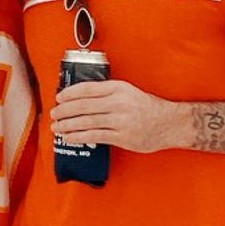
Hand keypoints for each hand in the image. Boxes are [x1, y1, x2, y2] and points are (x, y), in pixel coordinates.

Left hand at [49, 78, 186, 153]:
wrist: (170, 123)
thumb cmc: (147, 107)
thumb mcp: (128, 91)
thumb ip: (107, 93)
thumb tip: (79, 98)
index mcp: (118, 88)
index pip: (87, 88)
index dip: (69, 93)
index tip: (59, 98)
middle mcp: (118, 102)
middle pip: (83, 105)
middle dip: (64, 110)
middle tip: (54, 114)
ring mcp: (120, 120)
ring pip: (86, 121)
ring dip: (67, 125)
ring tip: (57, 127)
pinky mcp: (122, 136)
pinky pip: (95, 136)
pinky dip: (79, 136)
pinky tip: (69, 137)